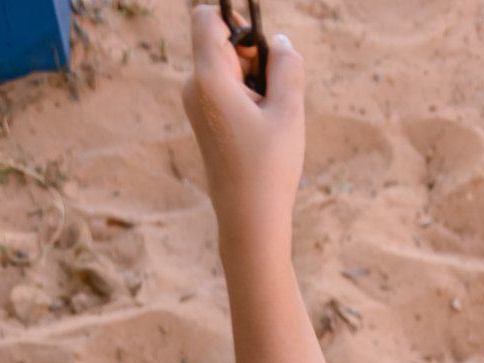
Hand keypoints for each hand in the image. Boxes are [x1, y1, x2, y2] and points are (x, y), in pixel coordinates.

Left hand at [181, 6, 303, 253]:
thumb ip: (287, 67)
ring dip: (253, 82)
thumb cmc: (269, 169)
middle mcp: (195, 88)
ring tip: (269, 120)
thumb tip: (281, 42)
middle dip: (252, 56)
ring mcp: (196, 106)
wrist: (249, 221)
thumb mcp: (289, 112)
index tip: (258, 46)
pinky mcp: (204, 123)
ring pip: (226, 70)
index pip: (205, 18)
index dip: (233, 18)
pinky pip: (224, 92)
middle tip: (274, 94)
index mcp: (209, 78)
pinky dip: (246, 100)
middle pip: (221, 44)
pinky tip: (261, 131)